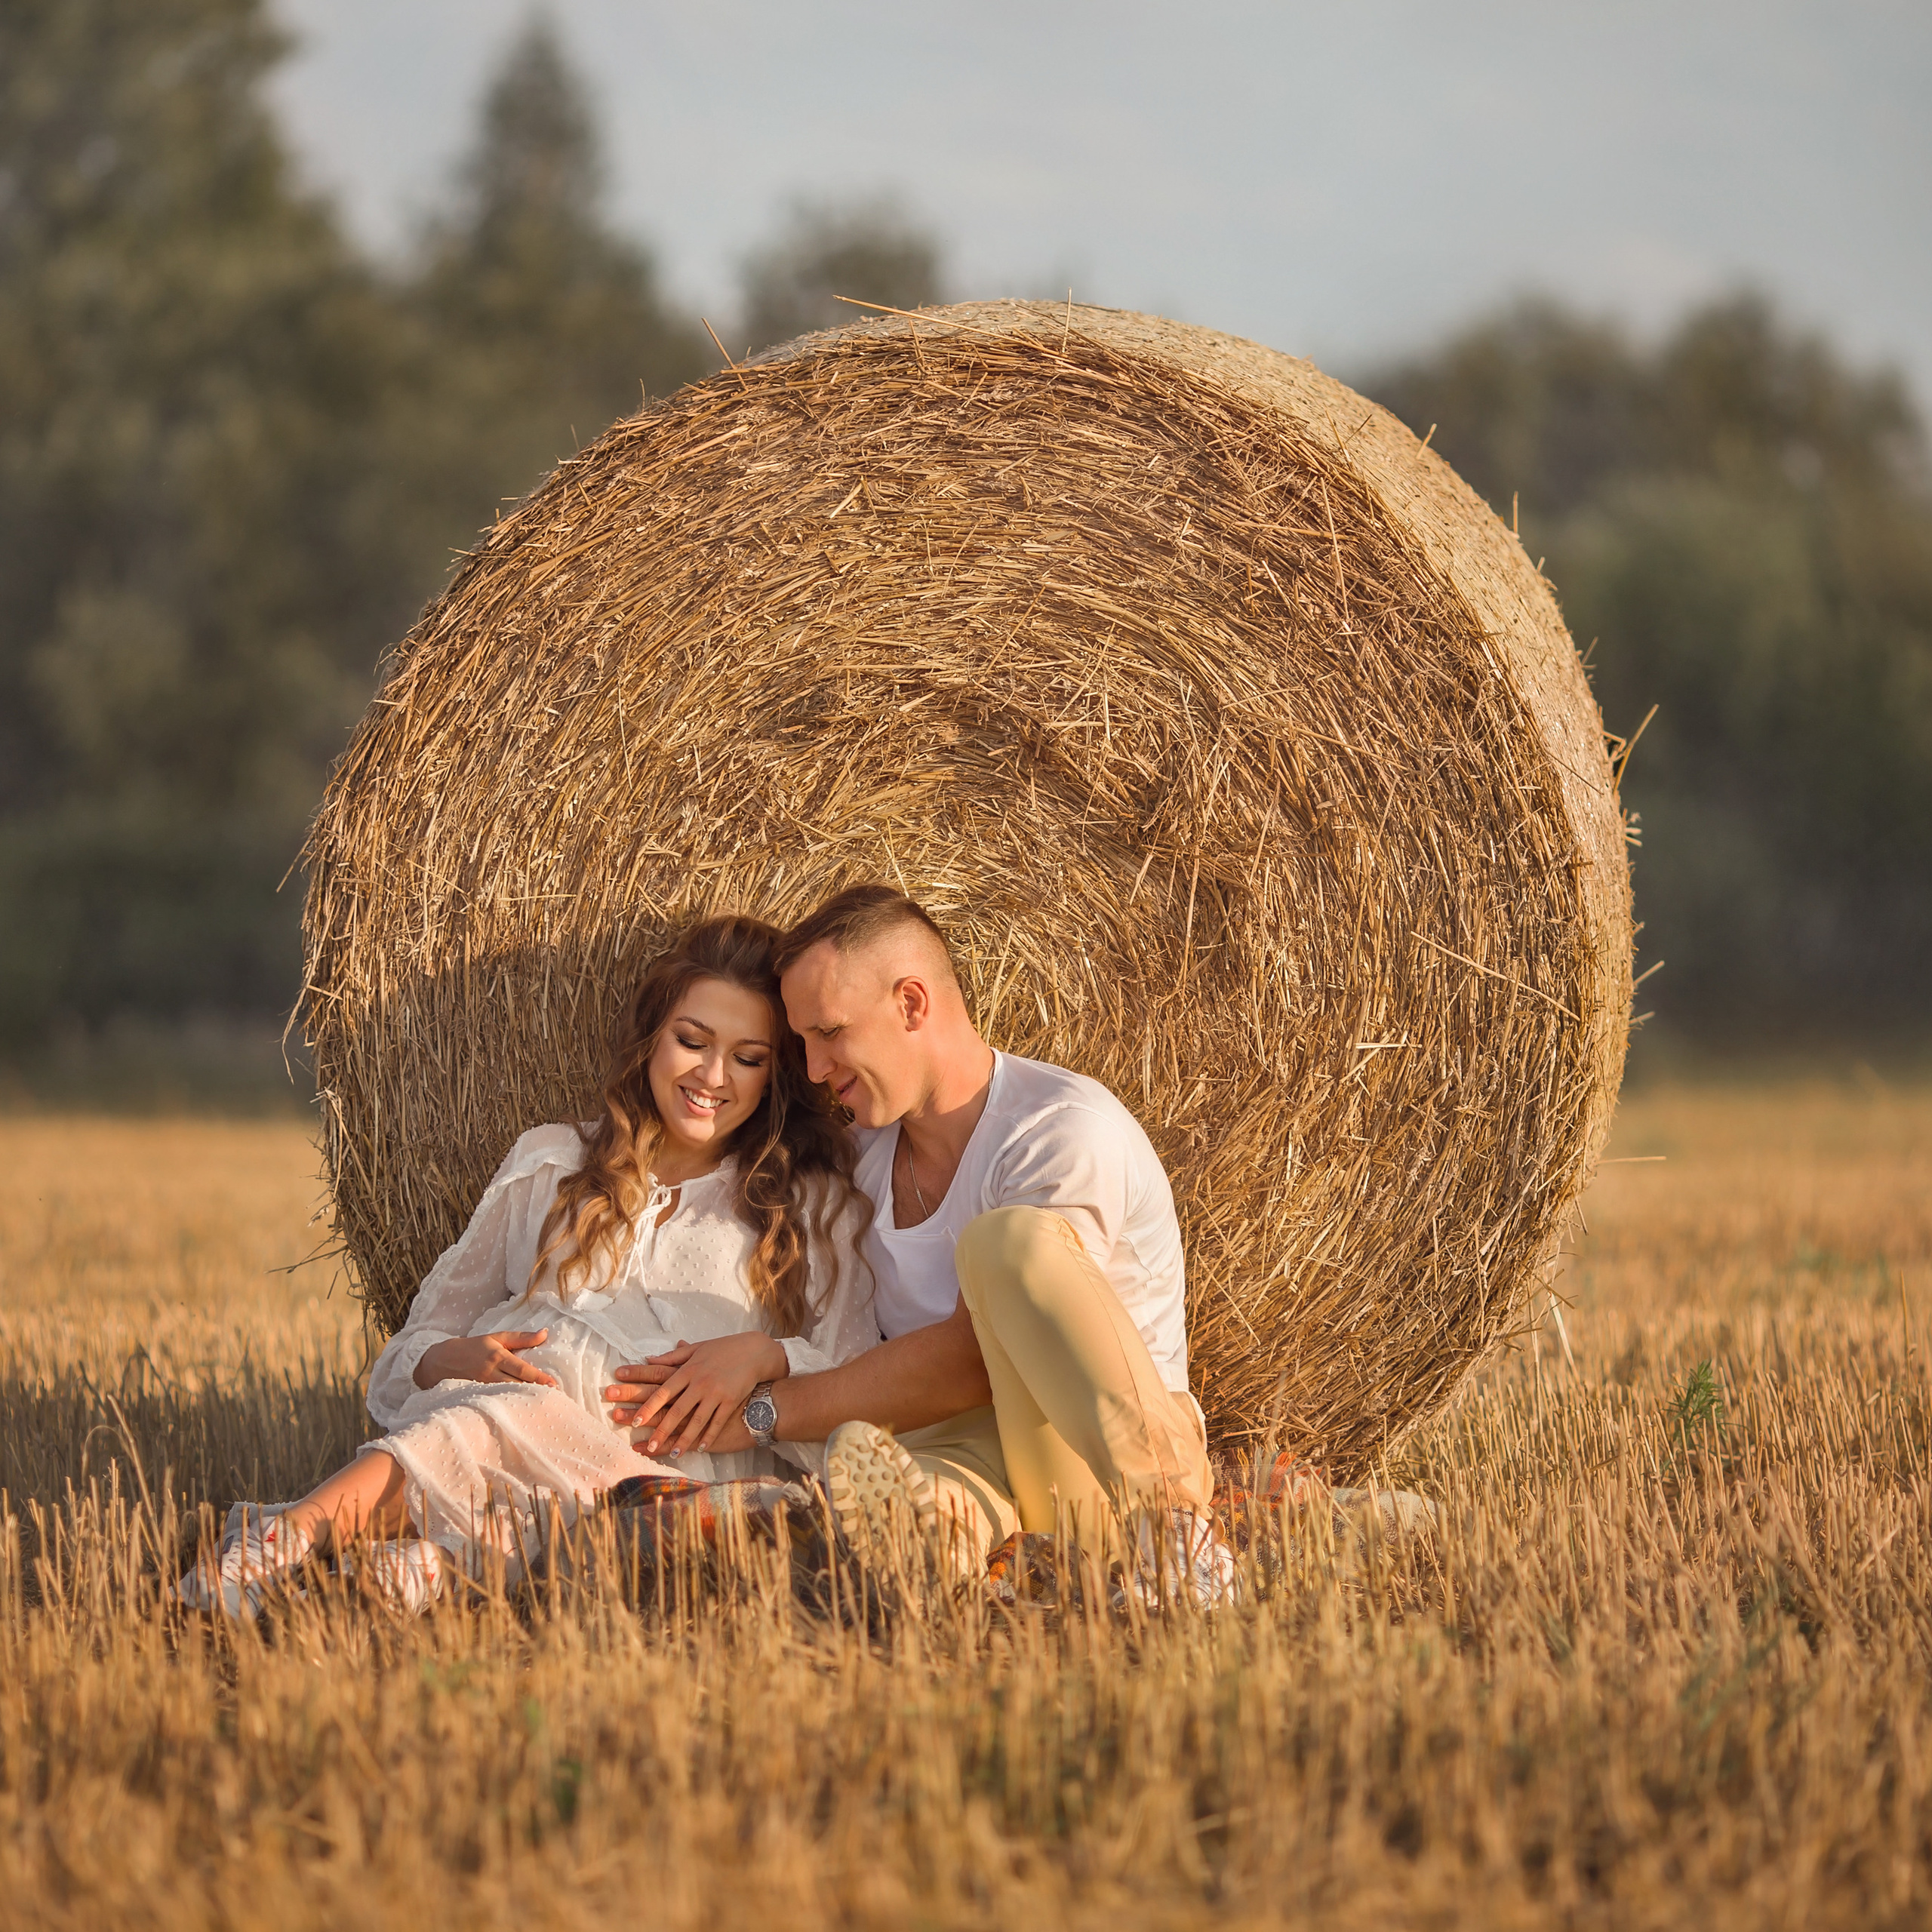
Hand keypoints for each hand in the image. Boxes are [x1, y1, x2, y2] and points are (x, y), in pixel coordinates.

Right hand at [414, 1330, 560, 1390]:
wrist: (442, 1360)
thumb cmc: (475, 1347)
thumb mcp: (497, 1337)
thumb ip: (522, 1337)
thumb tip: (545, 1333)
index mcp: (497, 1357)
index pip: (521, 1369)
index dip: (538, 1377)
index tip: (553, 1384)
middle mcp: (490, 1373)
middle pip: (516, 1384)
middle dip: (534, 1390)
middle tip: (553, 1396)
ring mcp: (482, 1386)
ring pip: (506, 1394)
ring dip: (523, 1398)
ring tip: (541, 1404)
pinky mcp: (476, 1395)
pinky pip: (495, 1400)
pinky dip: (508, 1403)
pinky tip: (519, 1408)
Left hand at [604, 1331, 786, 1456]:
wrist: (755, 1351)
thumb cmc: (724, 1348)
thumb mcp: (697, 1348)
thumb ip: (672, 1357)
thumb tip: (648, 1359)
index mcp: (689, 1369)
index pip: (663, 1392)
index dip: (648, 1407)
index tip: (635, 1421)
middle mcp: (700, 1383)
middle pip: (677, 1410)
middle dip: (662, 1429)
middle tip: (649, 1444)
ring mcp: (716, 1393)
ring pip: (696, 1421)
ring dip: (684, 1439)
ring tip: (674, 1453)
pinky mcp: (731, 1401)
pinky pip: (717, 1423)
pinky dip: (708, 1436)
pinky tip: (699, 1448)